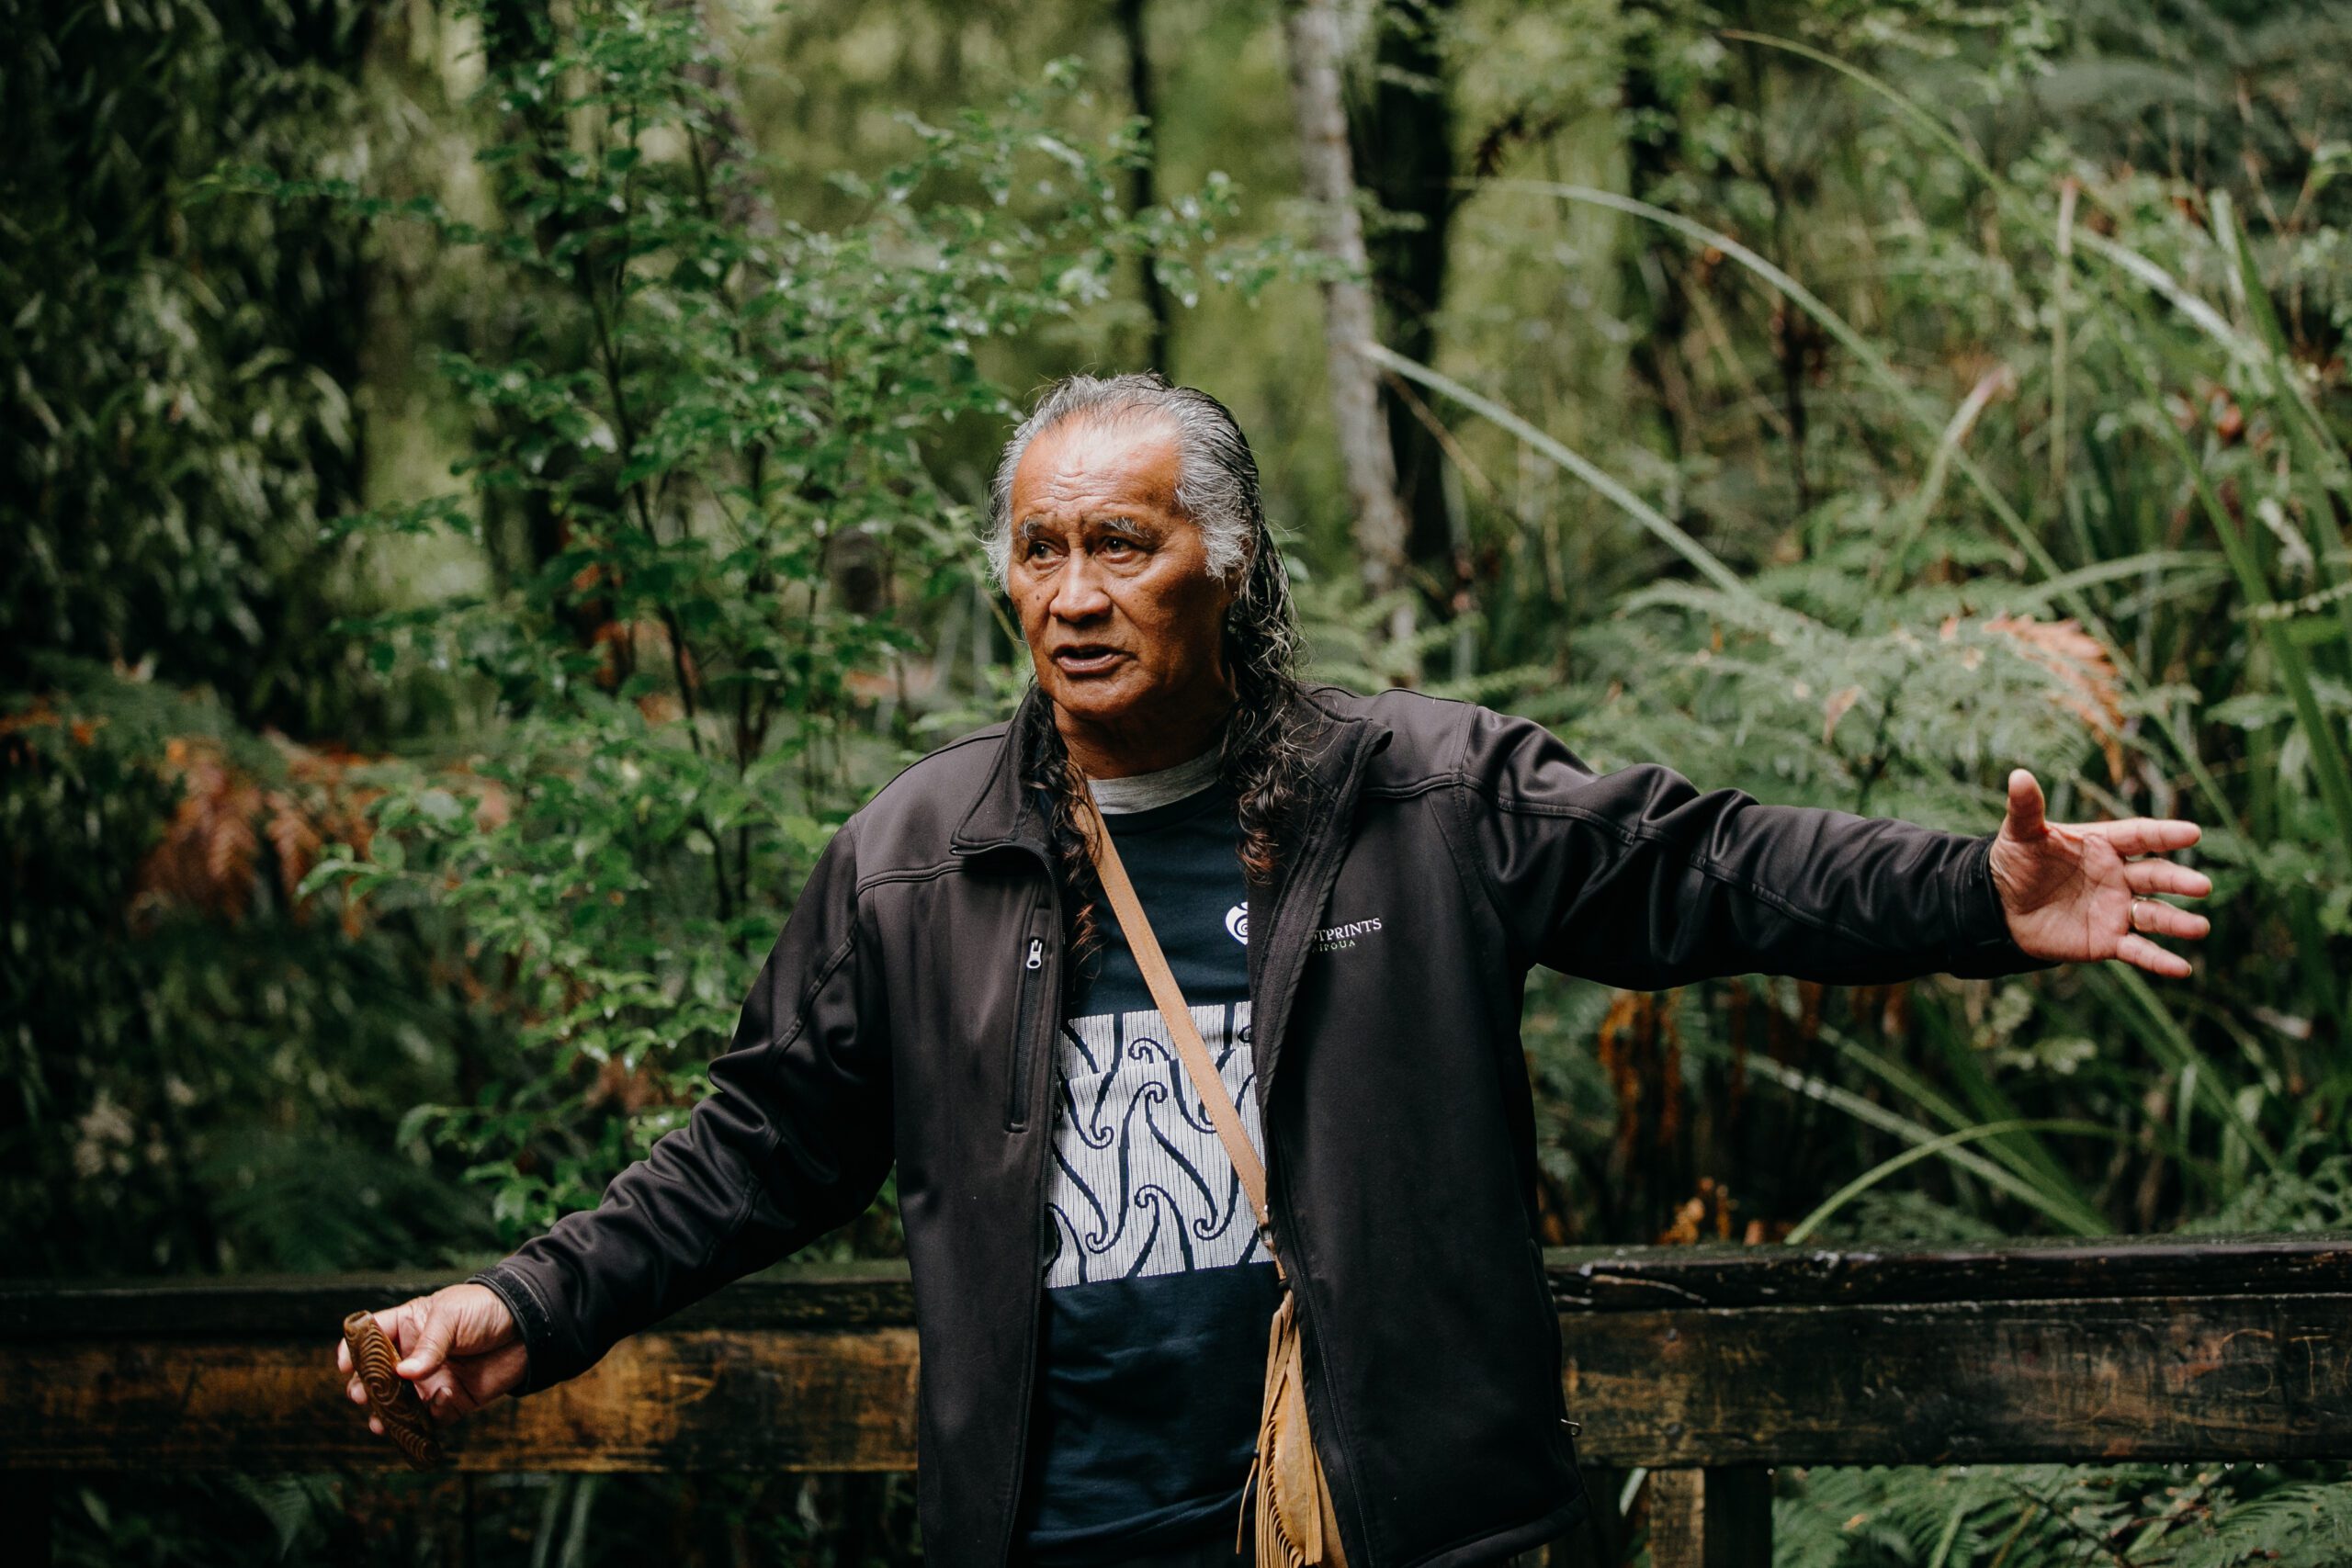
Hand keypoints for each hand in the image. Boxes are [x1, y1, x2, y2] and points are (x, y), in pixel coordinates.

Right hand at [337, 1282, 526, 1430]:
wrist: (530, 1326)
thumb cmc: (486, 1309)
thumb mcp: (452, 1315)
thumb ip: (428, 1345)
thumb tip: (403, 1373)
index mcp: (408, 1326)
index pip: (370, 1337)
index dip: (353, 1351)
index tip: (346, 1366)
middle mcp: (413, 1357)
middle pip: (378, 1377)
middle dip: (367, 1389)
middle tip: (364, 1396)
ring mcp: (430, 1381)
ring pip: (399, 1405)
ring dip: (389, 1415)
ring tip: (382, 1423)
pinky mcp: (451, 1401)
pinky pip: (431, 1419)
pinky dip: (429, 1419)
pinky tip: (438, 1405)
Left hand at [1986, 768, 2211, 977]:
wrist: (2000, 907)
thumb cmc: (2016, 863)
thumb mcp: (2020, 834)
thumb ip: (2026, 808)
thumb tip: (2018, 774)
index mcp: (2103, 844)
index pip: (2140, 836)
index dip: (2164, 834)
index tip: (2192, 833)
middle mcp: (2118, 876)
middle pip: (2155, 876)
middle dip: (2178, 881)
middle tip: (2202, 886)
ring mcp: (2116, 909)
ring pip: (2154, 914)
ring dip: (2177, 922)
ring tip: (2200, 927)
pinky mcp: (2108, 940)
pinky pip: (2138, 950)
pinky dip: (2159, 960)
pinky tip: (2182, 968)